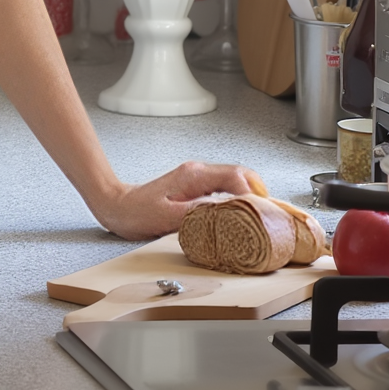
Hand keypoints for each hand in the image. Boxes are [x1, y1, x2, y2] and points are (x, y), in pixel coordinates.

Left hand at [90, 163, 258, 240]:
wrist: (116, 205)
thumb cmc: (136, 212)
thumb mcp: (167, 218)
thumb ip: (198, 214)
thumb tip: (227, 213)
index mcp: (194, 176)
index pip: (236, 177)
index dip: (255, 194)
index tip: (266, 212)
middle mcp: (199, 172)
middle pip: (243, 175)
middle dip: (261, 193)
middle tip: (271, 215)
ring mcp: (199, 177)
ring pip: (237, 180)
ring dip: (252, 195)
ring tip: (262, 216)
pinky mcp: (196, 186)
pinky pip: (226, 187)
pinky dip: (240, 198)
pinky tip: (242, 212)